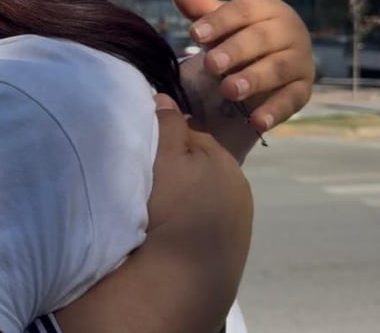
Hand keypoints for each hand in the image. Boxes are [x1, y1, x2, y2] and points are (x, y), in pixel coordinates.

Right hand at [147, 93, 251, 320]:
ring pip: (202, 192)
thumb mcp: (162, 158)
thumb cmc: (166, 211)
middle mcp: (237, 185)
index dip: (162, 138)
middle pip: (198, 163)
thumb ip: (166, 125)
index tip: (142, 149)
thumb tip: (166, 97)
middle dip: (176, 165)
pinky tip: (170, 230)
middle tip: (146, 178)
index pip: (188, 133)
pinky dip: (190, 219)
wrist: (176, 283)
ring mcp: (237, 219)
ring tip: (156, 207)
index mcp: (222, 158)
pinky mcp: (230, 248)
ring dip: (183, 193)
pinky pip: (205, 220)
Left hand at [173, 0, 313, 132]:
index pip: (243, 11)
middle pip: (261, 39)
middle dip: (235, 51)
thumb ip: (201, 10)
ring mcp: (300, 61)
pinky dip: (275, 111)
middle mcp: (290, 31)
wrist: (273, 59)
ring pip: (278, 68)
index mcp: (268, 9)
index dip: (218, 21)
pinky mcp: (303, 88)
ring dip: (254, 79)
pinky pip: (292, 100)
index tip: (194, 34)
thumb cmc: (240, 36)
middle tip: (210, 64)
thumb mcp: (221, 23)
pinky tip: (256, 122)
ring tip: (228, 91)